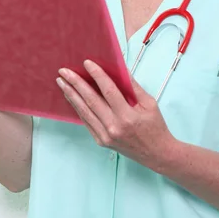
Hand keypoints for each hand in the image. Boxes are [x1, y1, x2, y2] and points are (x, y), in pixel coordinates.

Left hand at [57, 59, 175, 171]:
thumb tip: (119, 68)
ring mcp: (105, 136)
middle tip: (64, 71)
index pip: (109, 91)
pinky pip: (86, 121)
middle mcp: (114, 127)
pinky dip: (78, 108)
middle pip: (91, 101)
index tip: (87, 63)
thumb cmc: (155, 126)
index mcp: (128, 116)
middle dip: (76, 84)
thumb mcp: (149, 103)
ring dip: (71, 95)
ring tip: (61, 82)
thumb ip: (133, 86)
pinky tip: (71, 97)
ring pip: (84, 111)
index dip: (97, 75)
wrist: (156, 154)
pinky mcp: (101, 141)